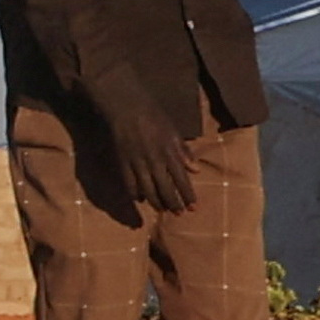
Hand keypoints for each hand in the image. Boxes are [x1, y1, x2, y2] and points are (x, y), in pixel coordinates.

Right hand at [102, 97, 198, 218]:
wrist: (126, 106)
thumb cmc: (152, 115)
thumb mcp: (173, 130)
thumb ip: (183, 151)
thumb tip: (196, 169)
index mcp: (169, 152)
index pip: (182, 180)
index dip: (187, 195)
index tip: (193, 207)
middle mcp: (155, 161)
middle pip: (165, 189)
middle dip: (173, 204)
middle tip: (179, 214)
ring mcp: (137, 163)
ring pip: (148, 190)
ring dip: (156, 202)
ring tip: (162, 210)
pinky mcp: (123, 163)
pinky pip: (130, 184)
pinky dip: (135, 194)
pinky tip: (140, 199)